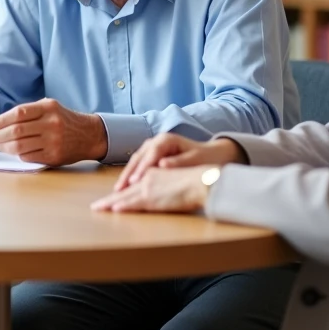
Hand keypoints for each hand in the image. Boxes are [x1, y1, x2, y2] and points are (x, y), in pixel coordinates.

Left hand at [0, 98, 107, 166]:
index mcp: (48, 108)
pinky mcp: (54, 156)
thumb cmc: (63, 120)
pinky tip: (13, 152)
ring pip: (20, 146)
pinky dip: (17, 155)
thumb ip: (29, 111)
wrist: (89, 135)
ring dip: (4, 147)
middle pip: (16, 130)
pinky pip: (28, 156)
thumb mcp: (50, 107)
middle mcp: (51, 123)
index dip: (0, 120)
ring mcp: (53, 141)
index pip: (18, 113)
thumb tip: (1, 122)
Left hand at [92, 166, 214, 213]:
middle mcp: (147, 179)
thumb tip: (162, 195)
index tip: (110, 199)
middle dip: (109, 200)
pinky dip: (123, 207)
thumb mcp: (176, 180)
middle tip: (95, 206)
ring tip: (97, 209)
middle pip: (124, 191)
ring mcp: (147, 188)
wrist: (201, 180)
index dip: (120, 193)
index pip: (132, 185)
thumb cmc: (195, 182)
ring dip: (109, 204)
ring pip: (124, 198)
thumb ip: (166, 186)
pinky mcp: (152, 197)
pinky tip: (114, 210)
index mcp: (152, 174)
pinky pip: (133, 203)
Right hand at [115, 135, 244, 190]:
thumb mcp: (194, 159)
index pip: (151, 153)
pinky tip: (125, 188)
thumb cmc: (204, 157)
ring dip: (126, 176)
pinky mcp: (152, 157)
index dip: (143, 167)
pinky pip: (138, 166)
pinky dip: (131, 176)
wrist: (211, 154)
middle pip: (138, 157)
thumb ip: (178, 162)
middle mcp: (156, 141)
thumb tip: (162, 164)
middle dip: (128, 174)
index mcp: (167, 139)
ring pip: (135, 161)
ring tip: (118, 190)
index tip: (136, 181)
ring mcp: (152, 148)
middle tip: (119, 189)